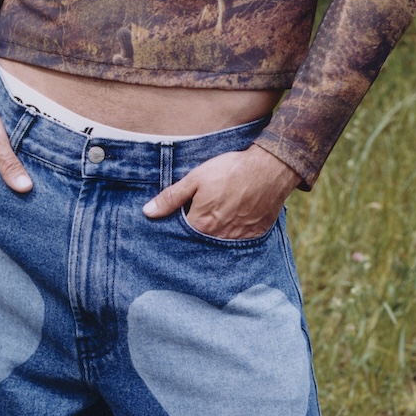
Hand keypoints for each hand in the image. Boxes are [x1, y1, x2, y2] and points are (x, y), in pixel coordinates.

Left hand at [143, 143, 299, 238]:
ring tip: (214, 226)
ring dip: (213, 240)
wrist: (268, 169)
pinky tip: (231, 226)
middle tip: (197, 223)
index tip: (174, 226)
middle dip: (194, 238)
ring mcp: (238, 238)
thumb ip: (171, 197)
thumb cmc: (230, 171)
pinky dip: (233, 238)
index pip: (180, 236)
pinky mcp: (254, 235)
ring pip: (219, 246)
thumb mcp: (195, 178)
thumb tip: (148, 212)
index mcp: (201, 224)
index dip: (176, 230)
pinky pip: (239, 244)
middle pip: (199, 244)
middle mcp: (218, 237)